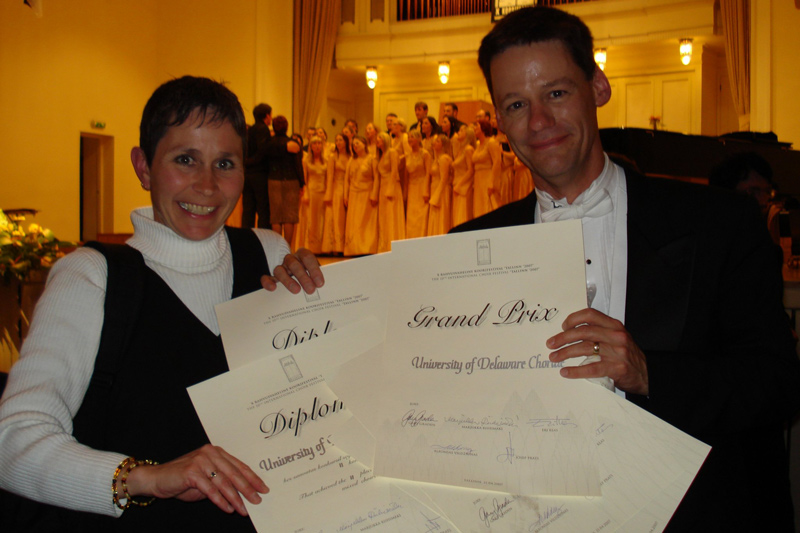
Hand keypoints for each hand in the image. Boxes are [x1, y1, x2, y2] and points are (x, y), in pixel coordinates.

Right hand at [124, 444, 267, 515]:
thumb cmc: (182, 480)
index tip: (263, 488)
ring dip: (235, 498)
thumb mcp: (206, 480)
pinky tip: (228, 509)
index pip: (239, 466)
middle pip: (234, 473)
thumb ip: (222, 482)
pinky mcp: (192, 472)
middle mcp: (210, 453)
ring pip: (224, 482)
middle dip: (248, 489)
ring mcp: (201, 461)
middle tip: (258, 501)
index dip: (252, 478)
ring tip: (244, 510)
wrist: (156, 479)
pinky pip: (210, 489)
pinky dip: (220, 500)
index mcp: (216, 452)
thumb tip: (244, 493)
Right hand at [261, 248, 323, 293]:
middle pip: (294, 264)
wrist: (301, 278)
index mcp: (303, 255)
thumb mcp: (316, 275)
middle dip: (303, 277)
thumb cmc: (311, 277)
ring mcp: (281, 268)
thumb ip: (318, 279)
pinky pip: (266, 278)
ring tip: (297, 291)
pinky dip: (268, 282)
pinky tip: (273, 288)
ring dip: (288, 281)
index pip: (307, 258)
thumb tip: (322, 287)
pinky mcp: (272, 278)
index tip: (320, 283)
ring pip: (279, 270)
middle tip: (311, 290)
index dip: (314, 269)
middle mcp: (291, 259)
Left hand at [546, 308, 648, 394]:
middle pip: (583, 332)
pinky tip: (566, 372)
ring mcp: (617, 352)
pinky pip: (591, 368)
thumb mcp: (618, 338)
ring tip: (554, 358)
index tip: (562, 327)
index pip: (590, 315)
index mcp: (614, 326)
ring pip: (585, 348)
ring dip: (565, 353)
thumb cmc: (628, 357)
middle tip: (550, 344)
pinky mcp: (617, 368)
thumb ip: (600, 332)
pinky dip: (576, 371)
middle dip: (563, 338)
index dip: (573, 319)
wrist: (648, 375)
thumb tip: (571, 333)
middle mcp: (616, 336)